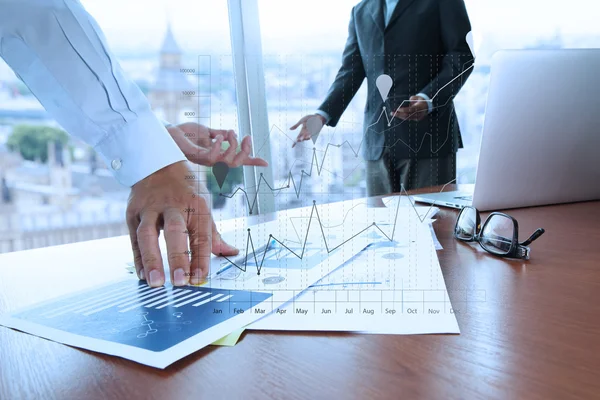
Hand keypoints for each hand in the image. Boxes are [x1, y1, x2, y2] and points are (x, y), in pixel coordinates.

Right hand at [126, 161, 238, 286]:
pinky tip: (142, 274)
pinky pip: (133, 238)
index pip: (201, 234)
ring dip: (151, 259)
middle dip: (178, 257)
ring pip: (147, 234)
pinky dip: (138, 257)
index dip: (201, 258)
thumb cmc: (185, 189)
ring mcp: (150, 208)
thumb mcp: (203, 205)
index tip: (200, 278)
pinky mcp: (132, 212)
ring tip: (155, 282)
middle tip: (180, 281)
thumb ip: (213, 234)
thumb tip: (231, 252)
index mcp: (195, 204)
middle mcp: (173, 205)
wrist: (157, 164)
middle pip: (175, 231)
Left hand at [167, 122, 267, 166]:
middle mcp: (214, 160)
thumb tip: (232, 133)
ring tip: (229, 132)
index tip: (266, 163)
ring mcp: (206, 160)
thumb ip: (219, 134)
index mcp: (218, 154)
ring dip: (233, 146)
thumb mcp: (207, 131)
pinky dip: (219, 146)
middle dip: (246, 151)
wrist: (169, 132)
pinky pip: (213, 157)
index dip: (252, 161)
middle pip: (237, 163)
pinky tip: (217, 136)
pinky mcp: (198, 157)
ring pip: (228, 162)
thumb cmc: (186, 133)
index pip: (238, 160)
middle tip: (247, 137)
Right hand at [290, 114, 325, 147]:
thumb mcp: (301, 121)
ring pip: (307, 138)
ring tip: (302, 138)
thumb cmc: (310, 118)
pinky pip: (312, 134)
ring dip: (304, 138)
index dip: (295, 142)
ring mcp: (310, 133)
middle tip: (298, 140)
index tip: (292, 146)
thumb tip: (289, 129)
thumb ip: (296, 125)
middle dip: (300, 140)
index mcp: (302, 131)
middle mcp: (306, 133)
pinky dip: (310, 136)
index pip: (298, 138)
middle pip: (302, 138)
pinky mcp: (315, 131)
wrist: (317, 116)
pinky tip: (309, 137)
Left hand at [392, 95, 429, 121]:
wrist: (427, 105)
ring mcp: (418, 117)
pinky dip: (403, 117)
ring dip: (399, 116)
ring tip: (393, 114)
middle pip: (407, 115)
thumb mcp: (417, 97)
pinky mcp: (416, 119)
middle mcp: (419, 113)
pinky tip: (398, 115)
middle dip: (399, 114)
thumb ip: (412, 99)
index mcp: (420, 107)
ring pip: (407, 118)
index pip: (410, 109)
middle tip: (392, 113)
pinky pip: (408, 119)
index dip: (404, 110)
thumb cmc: (421, 100)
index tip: (398, 109)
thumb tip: (406, 101)